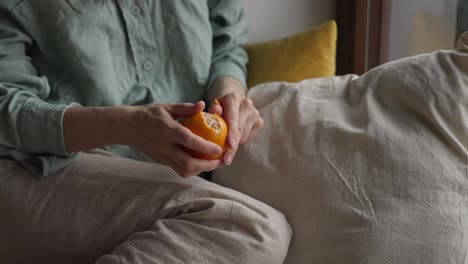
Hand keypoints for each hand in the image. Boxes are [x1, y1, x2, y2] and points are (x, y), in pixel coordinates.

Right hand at [64, 101, 223, 176]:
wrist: (127, 127)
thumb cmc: (149, 114)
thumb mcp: (167, 107)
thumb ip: (186, 108)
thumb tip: (204, 104)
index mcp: (167, 130)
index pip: (188, 141)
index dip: (205, 146)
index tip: (219, 149)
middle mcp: (165, 146)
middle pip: (187, 163)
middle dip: (207, 166)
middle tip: (221, 161)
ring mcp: (162, 156)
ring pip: (183, 170)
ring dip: (201, 170)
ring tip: (214, 163)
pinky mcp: (161, 161)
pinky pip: (178, 170)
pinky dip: (192, 170)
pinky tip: (202, 164)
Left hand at [209, 93, 263, 164]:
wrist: (232, 103)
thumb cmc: (218, 109)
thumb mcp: (212, 109)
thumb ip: (213, 111)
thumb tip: (215, 111)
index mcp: (233, 98)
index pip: (233, 118)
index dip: (232, 133)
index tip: (231, 145)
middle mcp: (246, 103)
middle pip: (240, 129)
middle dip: (232, 146)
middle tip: (226, 159)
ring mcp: (255, 112)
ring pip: (245, 135)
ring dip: (236, 142)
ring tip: (227, 140)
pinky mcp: (260, 121)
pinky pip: (250, 137)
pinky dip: (242, 140)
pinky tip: (236, 136)